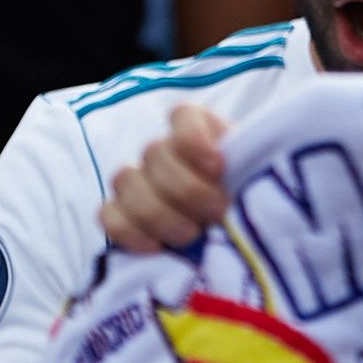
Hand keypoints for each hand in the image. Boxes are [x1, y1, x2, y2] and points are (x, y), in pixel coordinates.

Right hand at [99, 104, 230, 255]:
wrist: (230, 237)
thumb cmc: (245, 199)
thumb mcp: (254, 179)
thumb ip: (244, 170)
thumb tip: (233, 184)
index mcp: (198, 131)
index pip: (182, 115)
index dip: (194, 138)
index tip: (218, 167)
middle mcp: (162, 150)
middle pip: (155, 153)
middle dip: (187, 188)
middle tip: (217, 211)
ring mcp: (134, 181)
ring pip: (126, 180)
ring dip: (159, 212)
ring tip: (192, 235)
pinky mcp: (118, 214)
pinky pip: (108, 215)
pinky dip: (129, 231)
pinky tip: (157, 247)